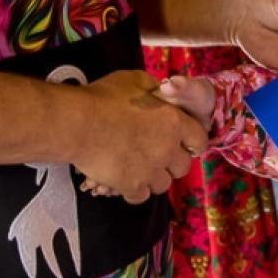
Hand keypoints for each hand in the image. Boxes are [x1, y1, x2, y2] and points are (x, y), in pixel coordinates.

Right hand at [72, 70, 206, 203]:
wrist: (78, 123)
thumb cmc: (105, 98)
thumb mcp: (135, 81)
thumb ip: (154, 89)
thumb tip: (161, 92)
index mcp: (174, 121)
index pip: (199, 140)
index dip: (191, 143)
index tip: (182, 144)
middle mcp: (167, 147)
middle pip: (183, 166)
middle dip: (172, 163)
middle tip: (156, 157)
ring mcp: (150, 169)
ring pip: (163, 184)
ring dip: (153, 177)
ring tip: (139, 168)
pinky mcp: (131, 185)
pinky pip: (141, 196)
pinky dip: (134, 190)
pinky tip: (125, 180)